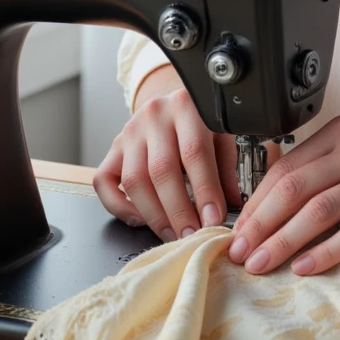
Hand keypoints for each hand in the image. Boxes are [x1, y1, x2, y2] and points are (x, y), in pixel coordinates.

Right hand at [93, 64, 277, 239]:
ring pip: (135, 180)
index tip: (213, 220)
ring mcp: (130, 131)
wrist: (174, 104)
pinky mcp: (114, 147)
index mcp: (187, 107)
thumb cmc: (202, 122)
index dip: (205, 190)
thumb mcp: (222, 134)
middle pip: (161, 170)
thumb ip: (228, 166)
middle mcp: (154, 115)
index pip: (194, 153)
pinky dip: (119, 207)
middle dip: (179, 211)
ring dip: (155, 215)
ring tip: (173, 235)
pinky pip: (105, 182)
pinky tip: (140, 219)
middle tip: (192, 236)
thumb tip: (235, 206)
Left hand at [227, 109, 339, 276]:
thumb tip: (274, 197)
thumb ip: (325, 159)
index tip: (239, 230)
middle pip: (293, 189)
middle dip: (259, 225)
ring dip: (282, 242)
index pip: (285, 168)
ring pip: (318, 211)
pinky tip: (306, 267)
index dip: (256, 202)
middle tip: (238, 253)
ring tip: (261, 265)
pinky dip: (326, 252)